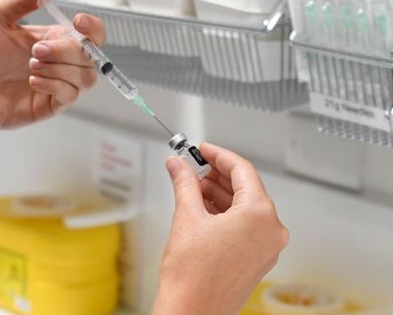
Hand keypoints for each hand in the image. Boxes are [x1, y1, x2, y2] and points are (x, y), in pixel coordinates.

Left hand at [0, 0, 104, 134]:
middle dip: (65, 50)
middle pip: (89, 56)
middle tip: (35, 50)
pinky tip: (32, 81)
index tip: (78, 22)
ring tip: (30, 65)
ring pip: (85, 77)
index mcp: (54, 40)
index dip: (92, 28)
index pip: (90, 34)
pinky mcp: (50, 106)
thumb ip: (24, 0)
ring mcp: (57, 85)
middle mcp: (60, 63)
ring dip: (60, 69)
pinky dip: (54, 85)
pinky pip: (69, 96)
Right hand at [153, 143, 288, 314]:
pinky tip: (202, 208)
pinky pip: (246, 226)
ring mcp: (267, 247)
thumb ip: (184, 184)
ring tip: (192, 187)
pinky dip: (226, 213)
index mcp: (260, 216)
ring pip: (246, 207)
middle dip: (217, 175)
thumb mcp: (186, 217)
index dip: (218, 155)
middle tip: (193, 166)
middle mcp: (271, 231)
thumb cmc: (193, 276)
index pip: (242, 170)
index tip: (202, 150)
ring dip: (220, 194)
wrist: (192, 310)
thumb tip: (179, 166)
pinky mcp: (258, 259)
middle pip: (247, 188)